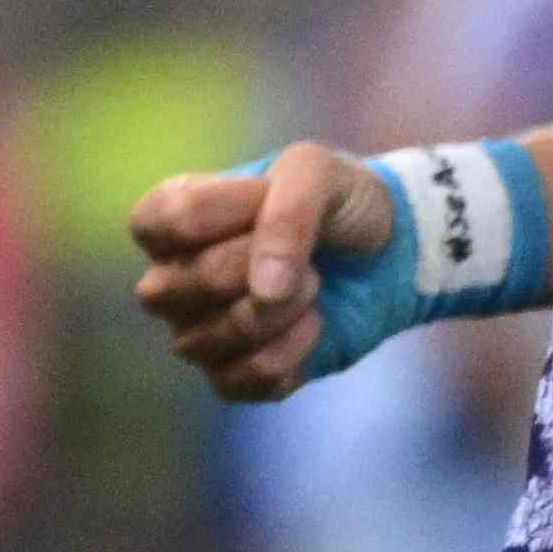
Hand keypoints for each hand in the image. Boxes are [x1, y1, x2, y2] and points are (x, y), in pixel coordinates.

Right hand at [127, 142, 386, 404]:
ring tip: (315, 287)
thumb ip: (285, 214)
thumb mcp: (315, 172)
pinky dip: (290, 354)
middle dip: (252, 269)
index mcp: (174, 214)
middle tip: (307, 256)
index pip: (161, 224)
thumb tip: (264, 291)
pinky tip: (316, 324)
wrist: (392, 251)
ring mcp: (197, 329)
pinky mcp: (233, 374)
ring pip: (204, 340)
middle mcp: (173, 275)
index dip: (222, 217)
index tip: (267, 200)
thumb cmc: (337, 202)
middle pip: (176, 287)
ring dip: (277, 314)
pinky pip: (239, 380)